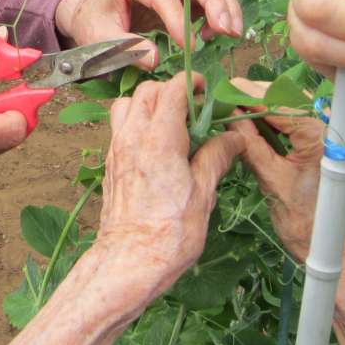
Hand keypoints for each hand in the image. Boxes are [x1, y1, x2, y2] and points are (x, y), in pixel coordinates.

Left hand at [0, 74, 243, 344]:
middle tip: (194, 108)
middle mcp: (133, 136)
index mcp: (159, 138)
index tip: (205, 88)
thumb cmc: (170, 233)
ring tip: (172, 123)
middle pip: (147, 91)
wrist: (130, 261)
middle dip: (170, 90)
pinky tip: (157, 145)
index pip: (171, 89)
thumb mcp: (204, 194)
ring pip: (127, 105)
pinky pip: (120, 127)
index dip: (190, 82)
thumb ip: (216, 157)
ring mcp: (117, 148)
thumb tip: (234, 137)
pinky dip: (137, 122)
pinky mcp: (111, 163)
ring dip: (148, 104)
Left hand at [56, 0, 243, 71]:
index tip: (189, 45)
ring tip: (230, 33)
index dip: (178, 18)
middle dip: (214, 1)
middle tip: (227, 30)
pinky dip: (220, 10)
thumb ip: (126, 48)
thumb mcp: (100, 37)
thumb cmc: (95, 22)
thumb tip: (156, 59)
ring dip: (224, 5)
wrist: (93, 12)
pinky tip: (215, 32)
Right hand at [233, 77, 344, 344]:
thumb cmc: (306, 224)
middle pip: (284, 98)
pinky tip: (252, 123)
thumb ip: (250, 144)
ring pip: (290, 106)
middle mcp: (331, 126)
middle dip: (252, 97)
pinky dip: (275, 120)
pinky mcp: (328, 143)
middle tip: (221, 99)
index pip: (276, 102)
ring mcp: (332, 133)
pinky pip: (297, 121)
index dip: (245, 95)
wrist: (337, 251)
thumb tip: (228, 115)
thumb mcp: (271, 181)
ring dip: (262, 107)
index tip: (218, 90)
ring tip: (232, 109)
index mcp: (320, 133)